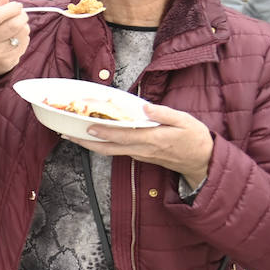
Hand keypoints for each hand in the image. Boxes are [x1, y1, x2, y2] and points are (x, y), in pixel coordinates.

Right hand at [0, 0, 27, 92]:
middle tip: (21, 13)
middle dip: (22, 16)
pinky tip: (17, 36)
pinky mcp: (8, 62)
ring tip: (19, 25)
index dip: (10, 8)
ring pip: (21, 34)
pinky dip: (24, 37)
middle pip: (12, 25)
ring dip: (24, 26)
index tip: (16, 5)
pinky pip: (24, 44)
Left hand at [65, 104, 213, 185]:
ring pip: (110, 151)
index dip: (103, 132)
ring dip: (90, 144)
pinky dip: (102, 145)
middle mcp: (141, 150)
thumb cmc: (194, 138)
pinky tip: (94, 137)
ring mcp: (139, 155)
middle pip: (108, 147)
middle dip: (85, 142)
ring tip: (73, 135)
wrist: (202, 161)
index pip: (122, 135)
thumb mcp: (184, 121)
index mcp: (152, 139)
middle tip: (66, 133)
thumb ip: (164, 114)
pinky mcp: (139, 156)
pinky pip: (117, 151)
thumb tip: (145, 107)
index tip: (87, 126)